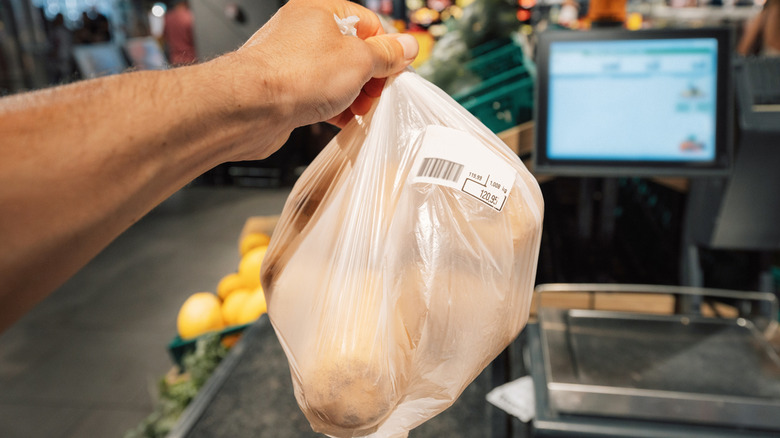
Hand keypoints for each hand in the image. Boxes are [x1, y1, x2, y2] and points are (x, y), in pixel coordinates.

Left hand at [215, 0, 417, 158]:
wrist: (250, 107)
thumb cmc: (295, 75)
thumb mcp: (359, 60)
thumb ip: (386, 54)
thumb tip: (406, 47)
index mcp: (322, 10)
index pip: (369, 23)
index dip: (387, 49)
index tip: (397, 71)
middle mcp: (304, 31)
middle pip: (353, 52)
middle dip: (371, 77)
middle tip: (378, 94)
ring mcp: (292, 61)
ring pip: (336, 77)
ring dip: (354, 96)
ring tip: (361, 111)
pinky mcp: (285, 89)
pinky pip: (319, 96)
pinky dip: (335, 108)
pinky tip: (344, 121)